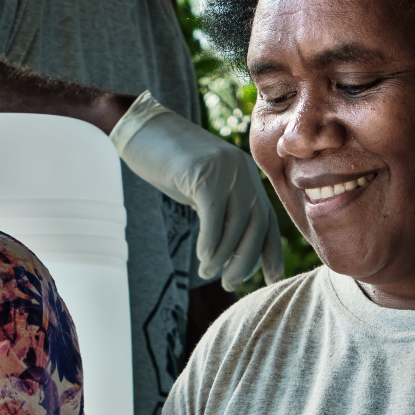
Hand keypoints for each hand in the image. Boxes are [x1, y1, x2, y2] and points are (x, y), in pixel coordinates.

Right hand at [110, 93, 285, 290]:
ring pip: (235, 224)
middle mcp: (243, 172)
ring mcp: (226, 170)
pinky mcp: (205, 172)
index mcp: (246, 177)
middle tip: (230, 284)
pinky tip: (203, 258)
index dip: (272, 252)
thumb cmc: (169, 164)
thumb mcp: (202, 188)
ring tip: (209, 274)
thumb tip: (231, 251)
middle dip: (245, 261)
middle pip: (255, 225)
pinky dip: (210, 241)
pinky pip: (213, 215)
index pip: (267, 220)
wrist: (143, 130)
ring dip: (223, 256)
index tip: (271, 279)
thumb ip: (219, 210)